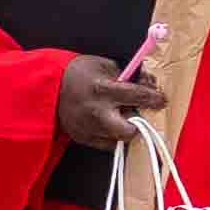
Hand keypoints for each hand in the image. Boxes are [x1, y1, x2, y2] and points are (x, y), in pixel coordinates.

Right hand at [51, 53, 166, 148]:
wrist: (47, 86)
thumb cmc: (78, 72)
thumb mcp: (104, 65)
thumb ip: (126, 76)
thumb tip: (148, 83)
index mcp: (102, 90)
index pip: (137, 96)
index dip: (154, 99)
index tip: (161, 100)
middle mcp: (96, 113)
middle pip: (128, 131)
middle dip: (138, 125)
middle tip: (138, 115)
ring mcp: (88, 128)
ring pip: (118, 140)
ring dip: (124, 130)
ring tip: (121, 117)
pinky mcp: (82, 138)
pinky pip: (106, 144)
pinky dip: (112, 136)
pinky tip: (110, 124)